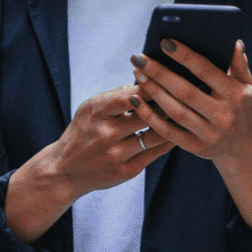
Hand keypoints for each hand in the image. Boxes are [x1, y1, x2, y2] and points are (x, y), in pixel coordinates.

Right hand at [4, 85, 173, 241]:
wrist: (66, 169)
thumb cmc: (83, 132)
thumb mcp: (90, 108)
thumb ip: (115, 95)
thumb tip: (144, 80)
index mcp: (97, 112)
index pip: (132, 95)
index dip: (153, 87)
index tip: (169, 80)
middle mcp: (106, 133)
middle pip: (147, 114)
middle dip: (168, 104)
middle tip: (186, 96)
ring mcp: (116, 154)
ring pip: (156, 135)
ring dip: (172, 124)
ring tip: (186, 114)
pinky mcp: (126, 171)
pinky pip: (155, 153)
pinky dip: (169, 142)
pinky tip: (178, 133)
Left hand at [129, 40, 251, 162]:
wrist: (243, 146)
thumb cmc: (239, 106)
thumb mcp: (246, 85)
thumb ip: (238, 64)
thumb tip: (233, 42)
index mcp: (236, 95)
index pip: (206, 72)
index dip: (185, 57)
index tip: (164, 43)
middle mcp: (224, 115)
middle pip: (185, 91)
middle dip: (159, 73)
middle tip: (139, 58)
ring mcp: (210, 134)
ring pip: (175, 111)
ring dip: (153, 91)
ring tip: (137, 74)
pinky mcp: (196, 147)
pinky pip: (167, 131)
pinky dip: (149, 116)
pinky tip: (135, 100)